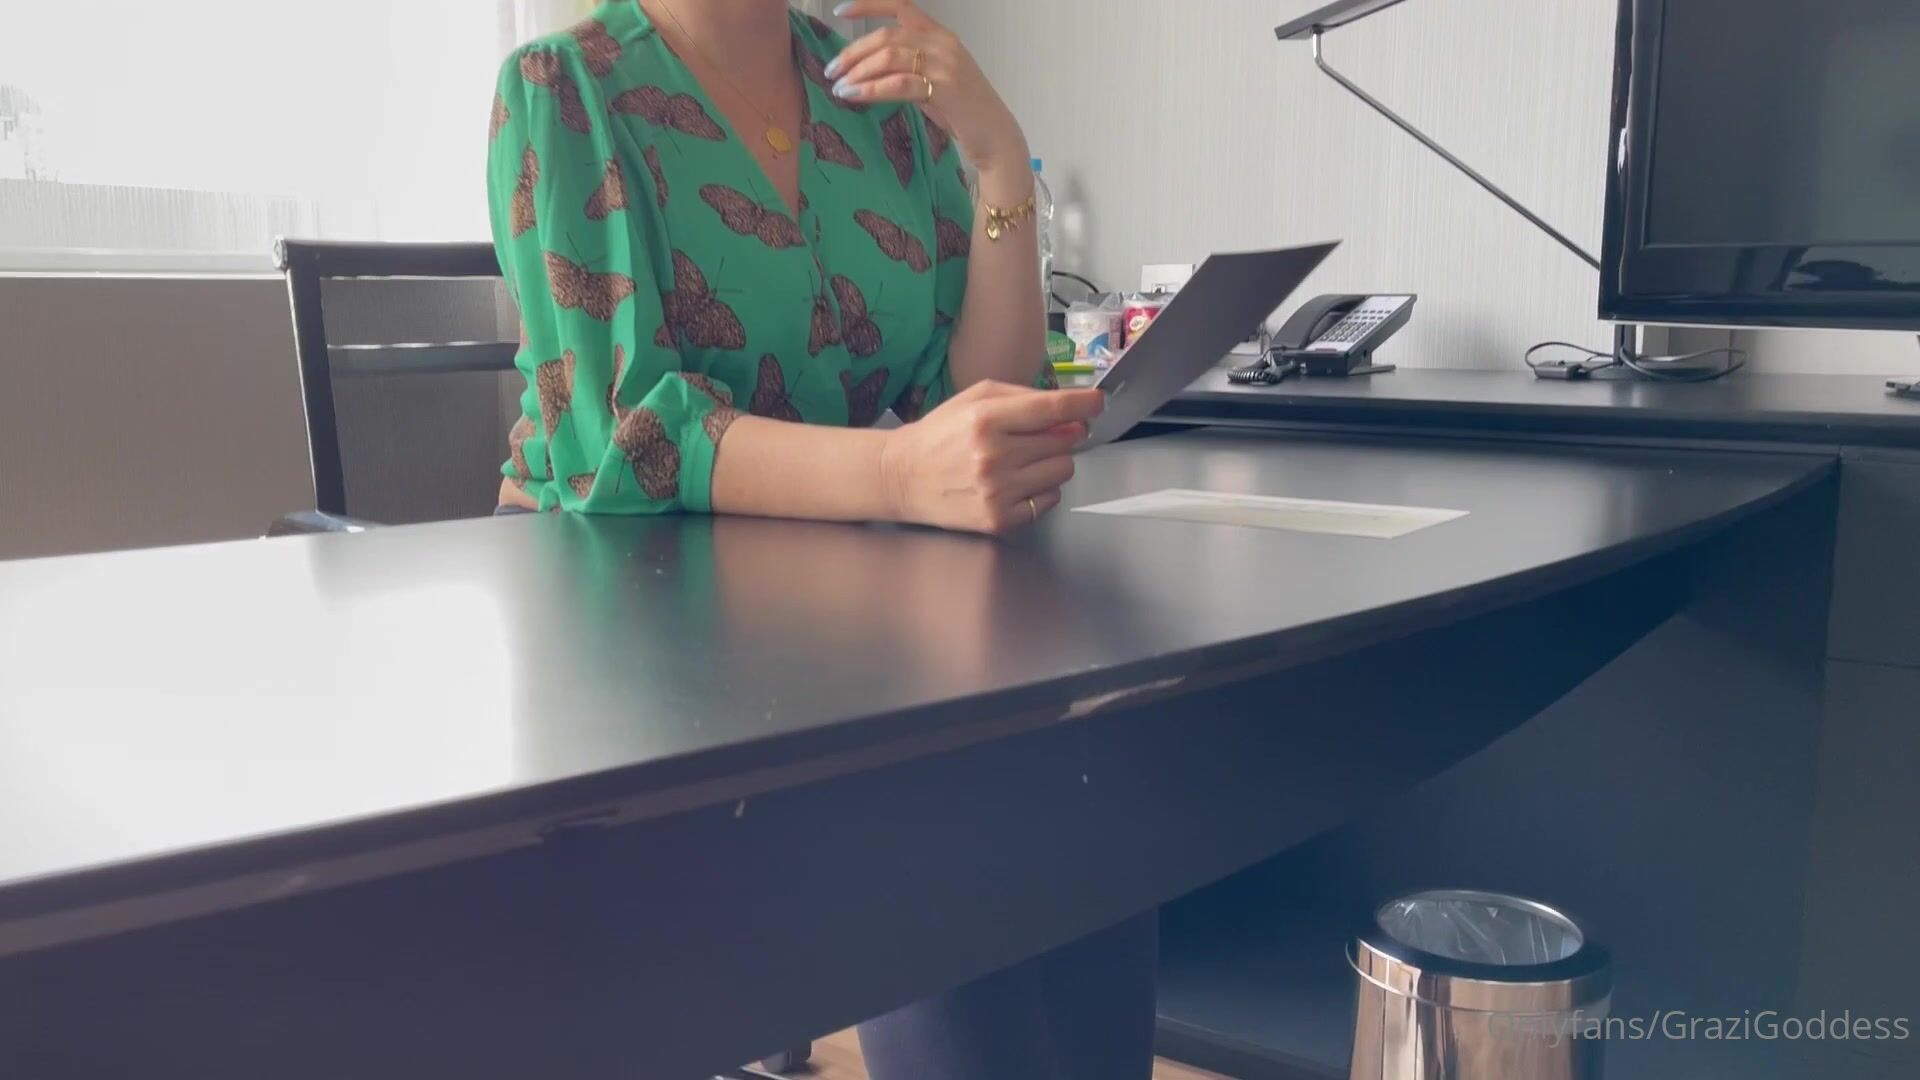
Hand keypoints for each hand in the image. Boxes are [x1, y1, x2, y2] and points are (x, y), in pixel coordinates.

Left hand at [827, 0, 1030, 175]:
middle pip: (886, 35)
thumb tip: (868, 71)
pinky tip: (855, 96)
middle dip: (853, 52)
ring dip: (858, 72)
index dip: (868, 4)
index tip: (840, 12)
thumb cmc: (963, 112)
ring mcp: (945, 63)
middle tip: (831, 71)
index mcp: (940, 35)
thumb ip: (908, 69)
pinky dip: (871, 90)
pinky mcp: (944, 87)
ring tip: (840, 88)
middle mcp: (943, 42)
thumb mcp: (933, 81)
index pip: (900, 5)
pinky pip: (898, 83)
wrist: (995, 136)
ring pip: (889, 56)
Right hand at [878, 381, 1104, 535]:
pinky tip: (1018, 481)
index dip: (1083, 404)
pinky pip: (1049, 499)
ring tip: (1026, 459)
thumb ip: (1022, 398)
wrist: (902, 477)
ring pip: (1062, 470)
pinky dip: (1042, 488)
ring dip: (1054, 461)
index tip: (1097, 402)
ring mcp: (998, 492)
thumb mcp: (975, 398)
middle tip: (1044, 434)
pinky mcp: (1000, 519)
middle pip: (1064, 441)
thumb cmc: (940, 434)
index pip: (1052, 410)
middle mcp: (994, 457)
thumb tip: (1068, 411)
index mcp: (986, 420)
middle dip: (1062, 434)